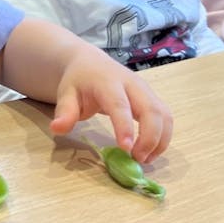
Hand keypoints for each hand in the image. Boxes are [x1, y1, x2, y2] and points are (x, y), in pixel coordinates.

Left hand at [48, 47, 171, 164]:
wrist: (90, 63)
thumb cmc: (78, 81)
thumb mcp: (65, 94)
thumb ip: (65, 112)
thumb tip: (58, 129)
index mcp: (108, 82)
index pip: (120, 104)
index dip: (125, 126)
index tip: (126, 149)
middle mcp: (132, 85)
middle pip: (151, 110)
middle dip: (149, 137)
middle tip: (137, 159)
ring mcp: (146, 91)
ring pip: (164, 115)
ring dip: (160, 140)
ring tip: (144, 160)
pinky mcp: (153, 99)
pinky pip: (166, 118)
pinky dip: (163, 137)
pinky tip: (149, 152)